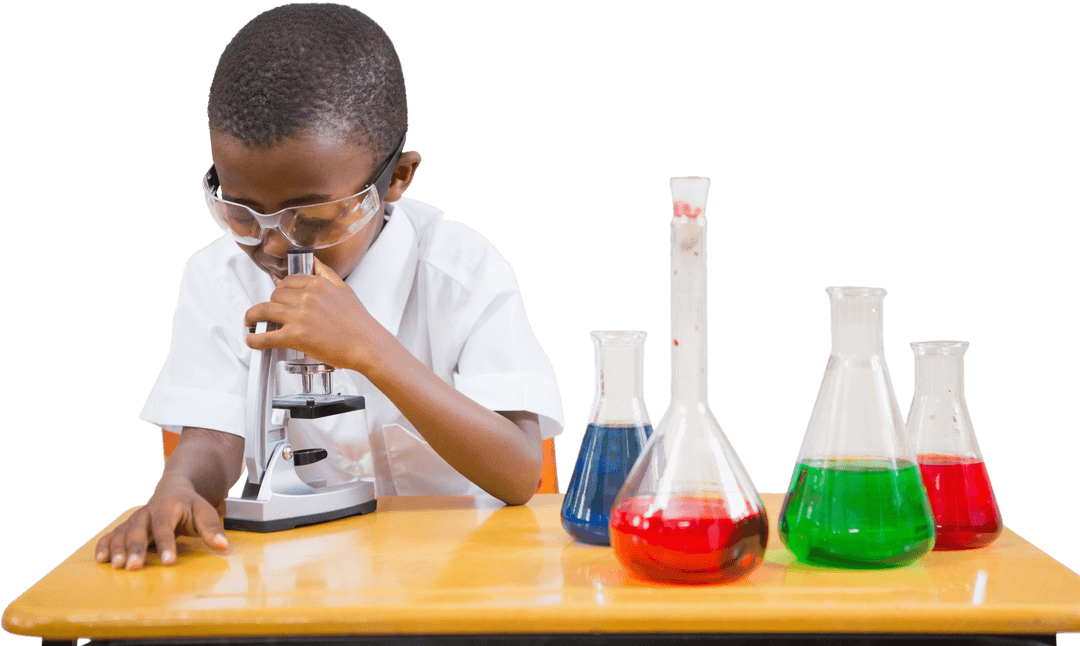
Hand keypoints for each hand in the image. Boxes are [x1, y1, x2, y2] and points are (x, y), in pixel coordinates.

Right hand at [94, 477, 227, 569]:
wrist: (174, 490)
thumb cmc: (190, 506)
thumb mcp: (205, 512)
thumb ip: (212, 529)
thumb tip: (222, 546)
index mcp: (167, 507)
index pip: (165, 527)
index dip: (166, 545)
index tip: (169, 562)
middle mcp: (146, 512)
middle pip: (138, 530)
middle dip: (135, 549)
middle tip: (133, 567)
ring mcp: (134, 520)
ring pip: (122, 533)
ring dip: (117, 549)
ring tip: (117, 566)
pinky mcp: (126, 527)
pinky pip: (111, 535)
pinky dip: (104, 546)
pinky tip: (101, 560)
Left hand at [244, 257, 385, 370]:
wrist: (368, 345)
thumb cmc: (359, 323)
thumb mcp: (345, 289)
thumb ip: (327, 274)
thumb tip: (314, 262)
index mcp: (318, 284)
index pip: (287, 281)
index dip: (280, 290)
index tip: (278, 297)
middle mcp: (307, 297)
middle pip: (274, 296)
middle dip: (270, 304)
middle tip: (269, 312)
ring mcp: (299, 317)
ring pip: (263, 311)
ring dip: (252, 316)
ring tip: (250, 321)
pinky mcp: (295, 337)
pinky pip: (266, 337)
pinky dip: (254, 339)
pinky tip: (251, 340)